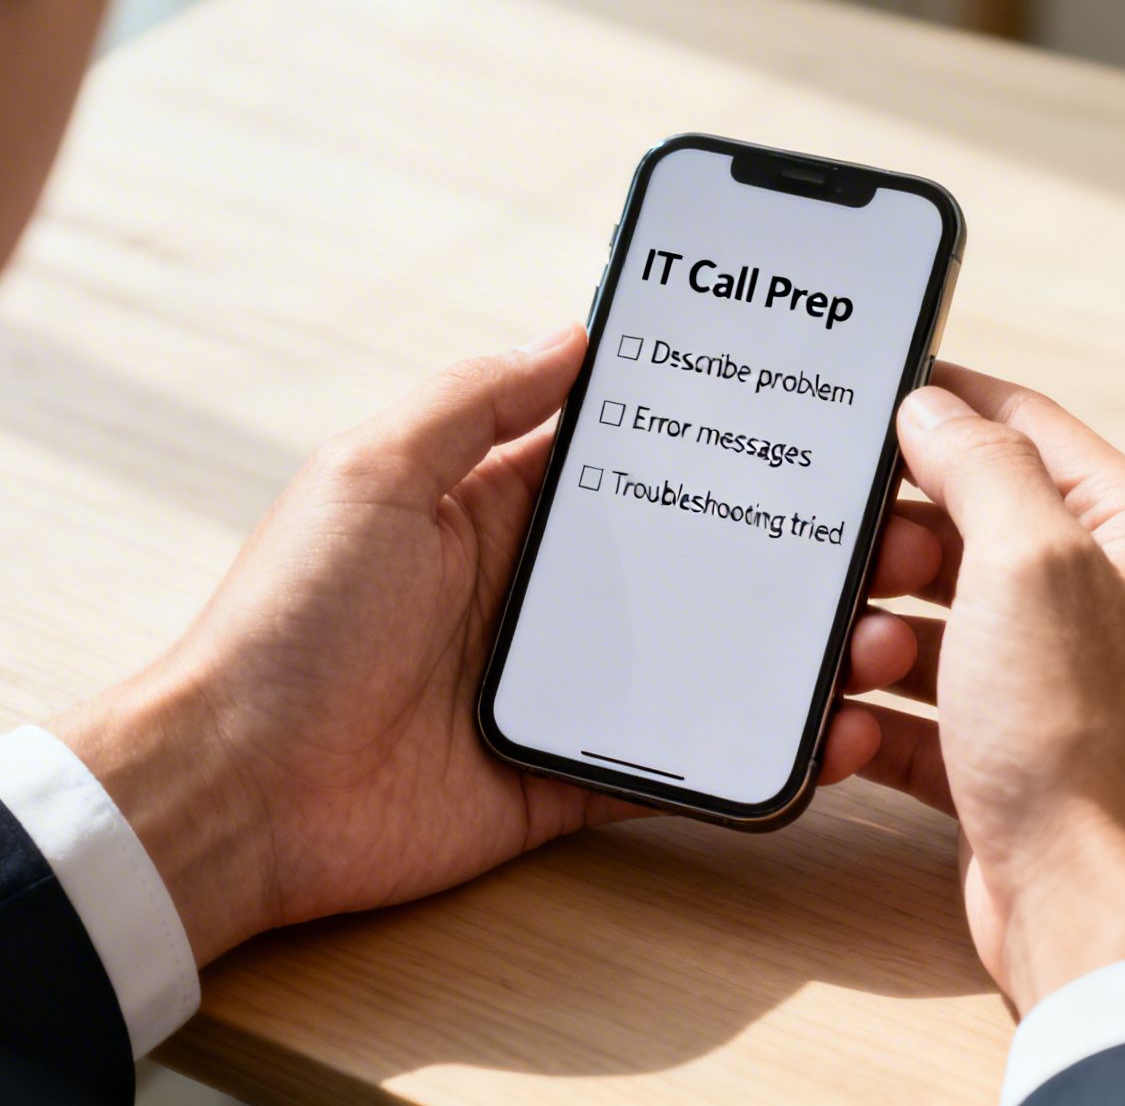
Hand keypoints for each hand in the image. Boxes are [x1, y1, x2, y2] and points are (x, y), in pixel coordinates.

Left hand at [56, 324, 908, 965]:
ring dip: (781, 649)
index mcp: (490, 509)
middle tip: (882, 528)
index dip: (706, 434)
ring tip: (874, 630)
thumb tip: (572, 332)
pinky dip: (742, 756)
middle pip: (680, 557)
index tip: (802, 415)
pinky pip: (670, 761)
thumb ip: (473, 402)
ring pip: (697, 659)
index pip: (621, 457)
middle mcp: (531, 594)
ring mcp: (553, 690)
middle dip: (776, 544)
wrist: (242, 791)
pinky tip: (823, 739)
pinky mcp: (562, 777)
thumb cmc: (289, 622)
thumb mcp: (372, 474)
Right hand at [854, 363, 1124, 1013]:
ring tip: (863, 658)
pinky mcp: (1015, 757)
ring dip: (883, 635)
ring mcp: (1063, 686)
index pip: (1032, 426)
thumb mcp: (1029, 564)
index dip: (949, 400)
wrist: (1095, 914)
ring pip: (942, 622)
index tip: (873, 390)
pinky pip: (927, 711)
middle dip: (901, 544)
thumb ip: (982, 464)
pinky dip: (881, 715)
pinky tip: (851, 726)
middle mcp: (1112, 603)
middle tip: (855, 555)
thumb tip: (933, 408)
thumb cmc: (1085, 744)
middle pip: (974, 527)